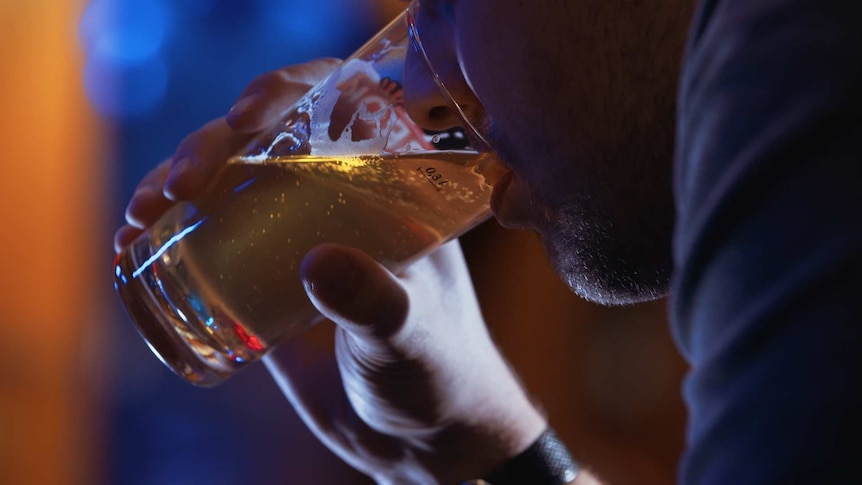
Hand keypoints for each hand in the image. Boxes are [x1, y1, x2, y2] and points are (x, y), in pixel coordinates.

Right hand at [114, 58, 545, 483]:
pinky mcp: (262, 283)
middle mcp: (337, 204)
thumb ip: (375, 302)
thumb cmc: (439, 376)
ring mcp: (294, 241)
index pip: (338, 112)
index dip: (288, 93)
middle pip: (264, 143)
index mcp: (387, 192)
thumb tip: (317, 262)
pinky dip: (165, 237)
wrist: (418, 438)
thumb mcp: (412, 335)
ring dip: (174, 185)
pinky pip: (207, 243)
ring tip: (141, 213)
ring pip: (226, 187)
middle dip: (210, 146)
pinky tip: (131, 245)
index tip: (246, 115)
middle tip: (179, 183)